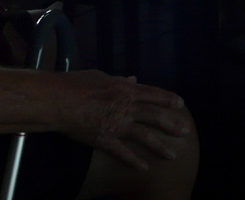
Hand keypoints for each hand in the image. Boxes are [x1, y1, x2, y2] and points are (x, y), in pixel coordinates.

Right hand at [56, 70, 191, 170]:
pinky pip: (123, 153)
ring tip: (173, 154)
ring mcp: (117, 124)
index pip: (153, 93)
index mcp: (125, 89)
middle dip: (172, 123)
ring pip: (145, 136)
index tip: (180, 103)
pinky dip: (134, 161)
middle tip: (185, 130)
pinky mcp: (105, 140)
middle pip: (155, 115)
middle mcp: (126, 106)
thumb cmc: (77, 83)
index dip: (168, 98)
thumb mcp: (101, 76)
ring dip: (160, 146)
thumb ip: (119, 80)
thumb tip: (132, 79)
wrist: (59, 100)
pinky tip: (144, 168)